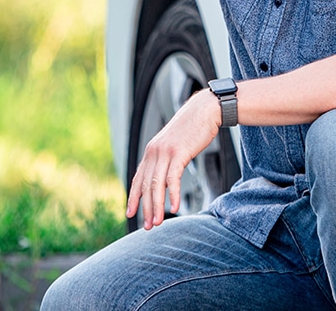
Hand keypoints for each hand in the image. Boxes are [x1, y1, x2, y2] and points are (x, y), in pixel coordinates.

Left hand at [126, 88, 219, 228]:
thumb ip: (167, 159)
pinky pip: (172, 178)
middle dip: (145, 208)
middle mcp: (154, 152)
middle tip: (148, 226)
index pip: (138, 178)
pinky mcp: (179, 153)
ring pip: (156, 185)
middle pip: (145, 185)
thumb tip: (164, 176)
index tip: (130, 213)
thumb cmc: (192, 129)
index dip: (133, 197)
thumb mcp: (174, 144)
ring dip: (157, 206)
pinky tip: (174, 208)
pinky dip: (172, 195)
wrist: (205, 110)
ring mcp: (165, 152)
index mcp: (151, 151)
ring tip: (158, 222)